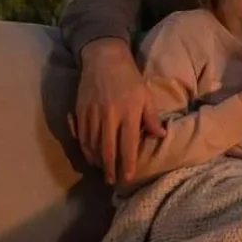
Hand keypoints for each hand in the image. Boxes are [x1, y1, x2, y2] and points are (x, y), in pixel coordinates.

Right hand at [74, 39, 159, 184]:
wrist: (104, 59)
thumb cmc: (129, 78)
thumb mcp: (145, 95)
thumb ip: (151, 117)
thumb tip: (160, 136)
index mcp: (128, 113)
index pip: (128, 145)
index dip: (127, 164)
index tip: (128, 178)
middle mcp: (109, 116)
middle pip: (107, 150)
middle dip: (110, 168)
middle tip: (112, 182)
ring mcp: (92, 115)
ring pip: (92, 145)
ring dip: (97, 161)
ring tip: (103, 171)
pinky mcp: (80, 112)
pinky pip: (82, 136)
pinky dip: (86, 149)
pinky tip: (91, 156)